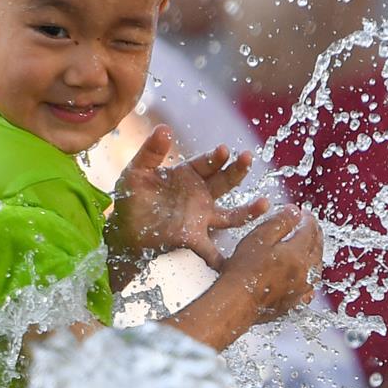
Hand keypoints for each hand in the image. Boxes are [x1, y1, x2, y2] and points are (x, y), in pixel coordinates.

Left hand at [106, 124, 268, 270]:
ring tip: (264, 204)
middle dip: (237, 170)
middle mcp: (200, 195)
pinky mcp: (194, 240)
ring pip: (230, 214)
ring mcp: (201, 219)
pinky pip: (214, 251)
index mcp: (188, 175)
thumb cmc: (130, 198)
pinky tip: (243, 259)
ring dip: (248, 210)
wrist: (122, 231)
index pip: (207, 163)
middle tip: (247, 158)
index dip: (216, 157)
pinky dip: (225, 258)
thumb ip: (151, 152)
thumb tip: (164, 129)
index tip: (224, 150)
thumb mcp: (136, 172)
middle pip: (225, 181)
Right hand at [221, 205, 323, 323]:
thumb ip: (281, 222)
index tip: (304, 213)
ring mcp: (301, 290)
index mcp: (298, 254)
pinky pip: (310, 286)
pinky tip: (305, 275)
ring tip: (311, 246)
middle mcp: (304, 272)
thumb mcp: (260, 237)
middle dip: (315, 234)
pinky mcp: (294, 303)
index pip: (309, 230)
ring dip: (315, 254)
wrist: (236, 303)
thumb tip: (295, 212)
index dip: (307, 219)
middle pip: (317, 248)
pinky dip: (310, 276)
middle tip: (311, 226)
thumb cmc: (243, 271)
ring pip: (316, 267)